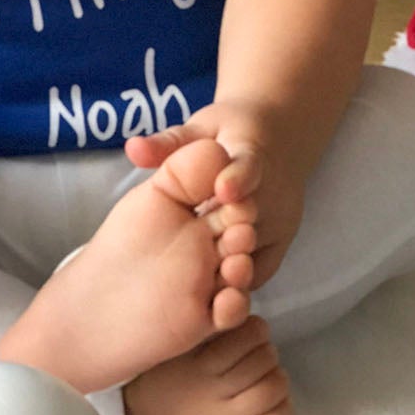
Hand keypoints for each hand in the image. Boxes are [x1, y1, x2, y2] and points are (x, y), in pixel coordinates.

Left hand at [126, 101, 306, 289]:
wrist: (279, 138)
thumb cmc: (228, 133)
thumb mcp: (201, 128)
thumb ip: (168, 143)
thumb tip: (132, 148)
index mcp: (251, 152)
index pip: (248, 166)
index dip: (236, 178)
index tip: (223, 189)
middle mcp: (273, 189)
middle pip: (252, 214)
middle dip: (227, 231)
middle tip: (194, 252)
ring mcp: (281, 218)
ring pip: (256, 246)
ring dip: (229, 259)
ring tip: (197, 278)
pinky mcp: (283, 241)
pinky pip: (261, 267)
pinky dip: (238, 277)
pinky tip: (211, 286)